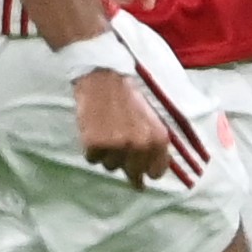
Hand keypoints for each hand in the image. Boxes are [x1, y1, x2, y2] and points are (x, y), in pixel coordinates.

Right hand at [72, 68, 175, 184]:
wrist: (104, 77)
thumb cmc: (129, 96)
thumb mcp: (153, 118)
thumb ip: (155, 143)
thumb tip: (153, 171)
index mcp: (159, 138)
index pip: (156, 172)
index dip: (148, 172)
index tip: (142, 173)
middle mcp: (140, 145)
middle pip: (132, 172)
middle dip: (126, 163)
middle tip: (119, 147)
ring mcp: (117, 146)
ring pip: (110, 166)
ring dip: (108, 155)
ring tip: (108, 132)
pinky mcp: (95, 144)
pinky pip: (92, 159)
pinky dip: (92, 149)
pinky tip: (95, 131)